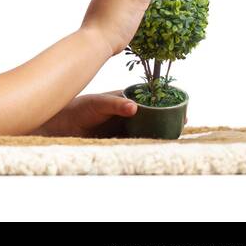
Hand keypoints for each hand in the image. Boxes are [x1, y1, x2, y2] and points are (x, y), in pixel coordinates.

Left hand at [35, 90, 189, 137]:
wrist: (62, 126)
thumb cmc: (78, 108)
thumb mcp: (97, 104)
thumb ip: (114, 104)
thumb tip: (133, 107)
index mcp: (125, 98)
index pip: (150, 98)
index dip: (166, 101)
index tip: (180, 106)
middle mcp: (128, 112)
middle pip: (153, 115)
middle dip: (169, 118)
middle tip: (183, 123)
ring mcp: (125, 126)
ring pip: (148, 129)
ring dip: (161, 132)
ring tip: (175, 135)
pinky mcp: (121, 140)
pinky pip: (139, 142)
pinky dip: (149, 144)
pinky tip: (158, 147)